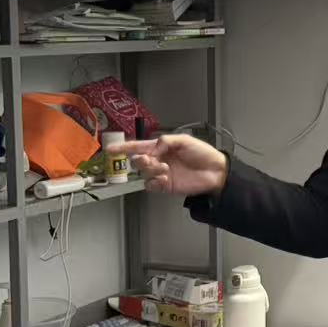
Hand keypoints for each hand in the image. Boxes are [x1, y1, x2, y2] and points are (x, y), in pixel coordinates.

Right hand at [110, 134, 228, 196]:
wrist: (215, 171)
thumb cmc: (202, 153)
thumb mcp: (184, 140)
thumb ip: (165, 141)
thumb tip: (152, 149)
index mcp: (161, 147)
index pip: (139, 146)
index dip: (124, 148)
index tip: (111, 149)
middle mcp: (159, 160)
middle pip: (139, 161)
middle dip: (141, 160)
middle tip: (149, 159)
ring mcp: (162, 174)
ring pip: (144, 173)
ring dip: (151, 170)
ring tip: (165, 168)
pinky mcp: (166, 186)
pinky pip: (152, 185)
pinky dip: (155, 182)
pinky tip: (165, 178)